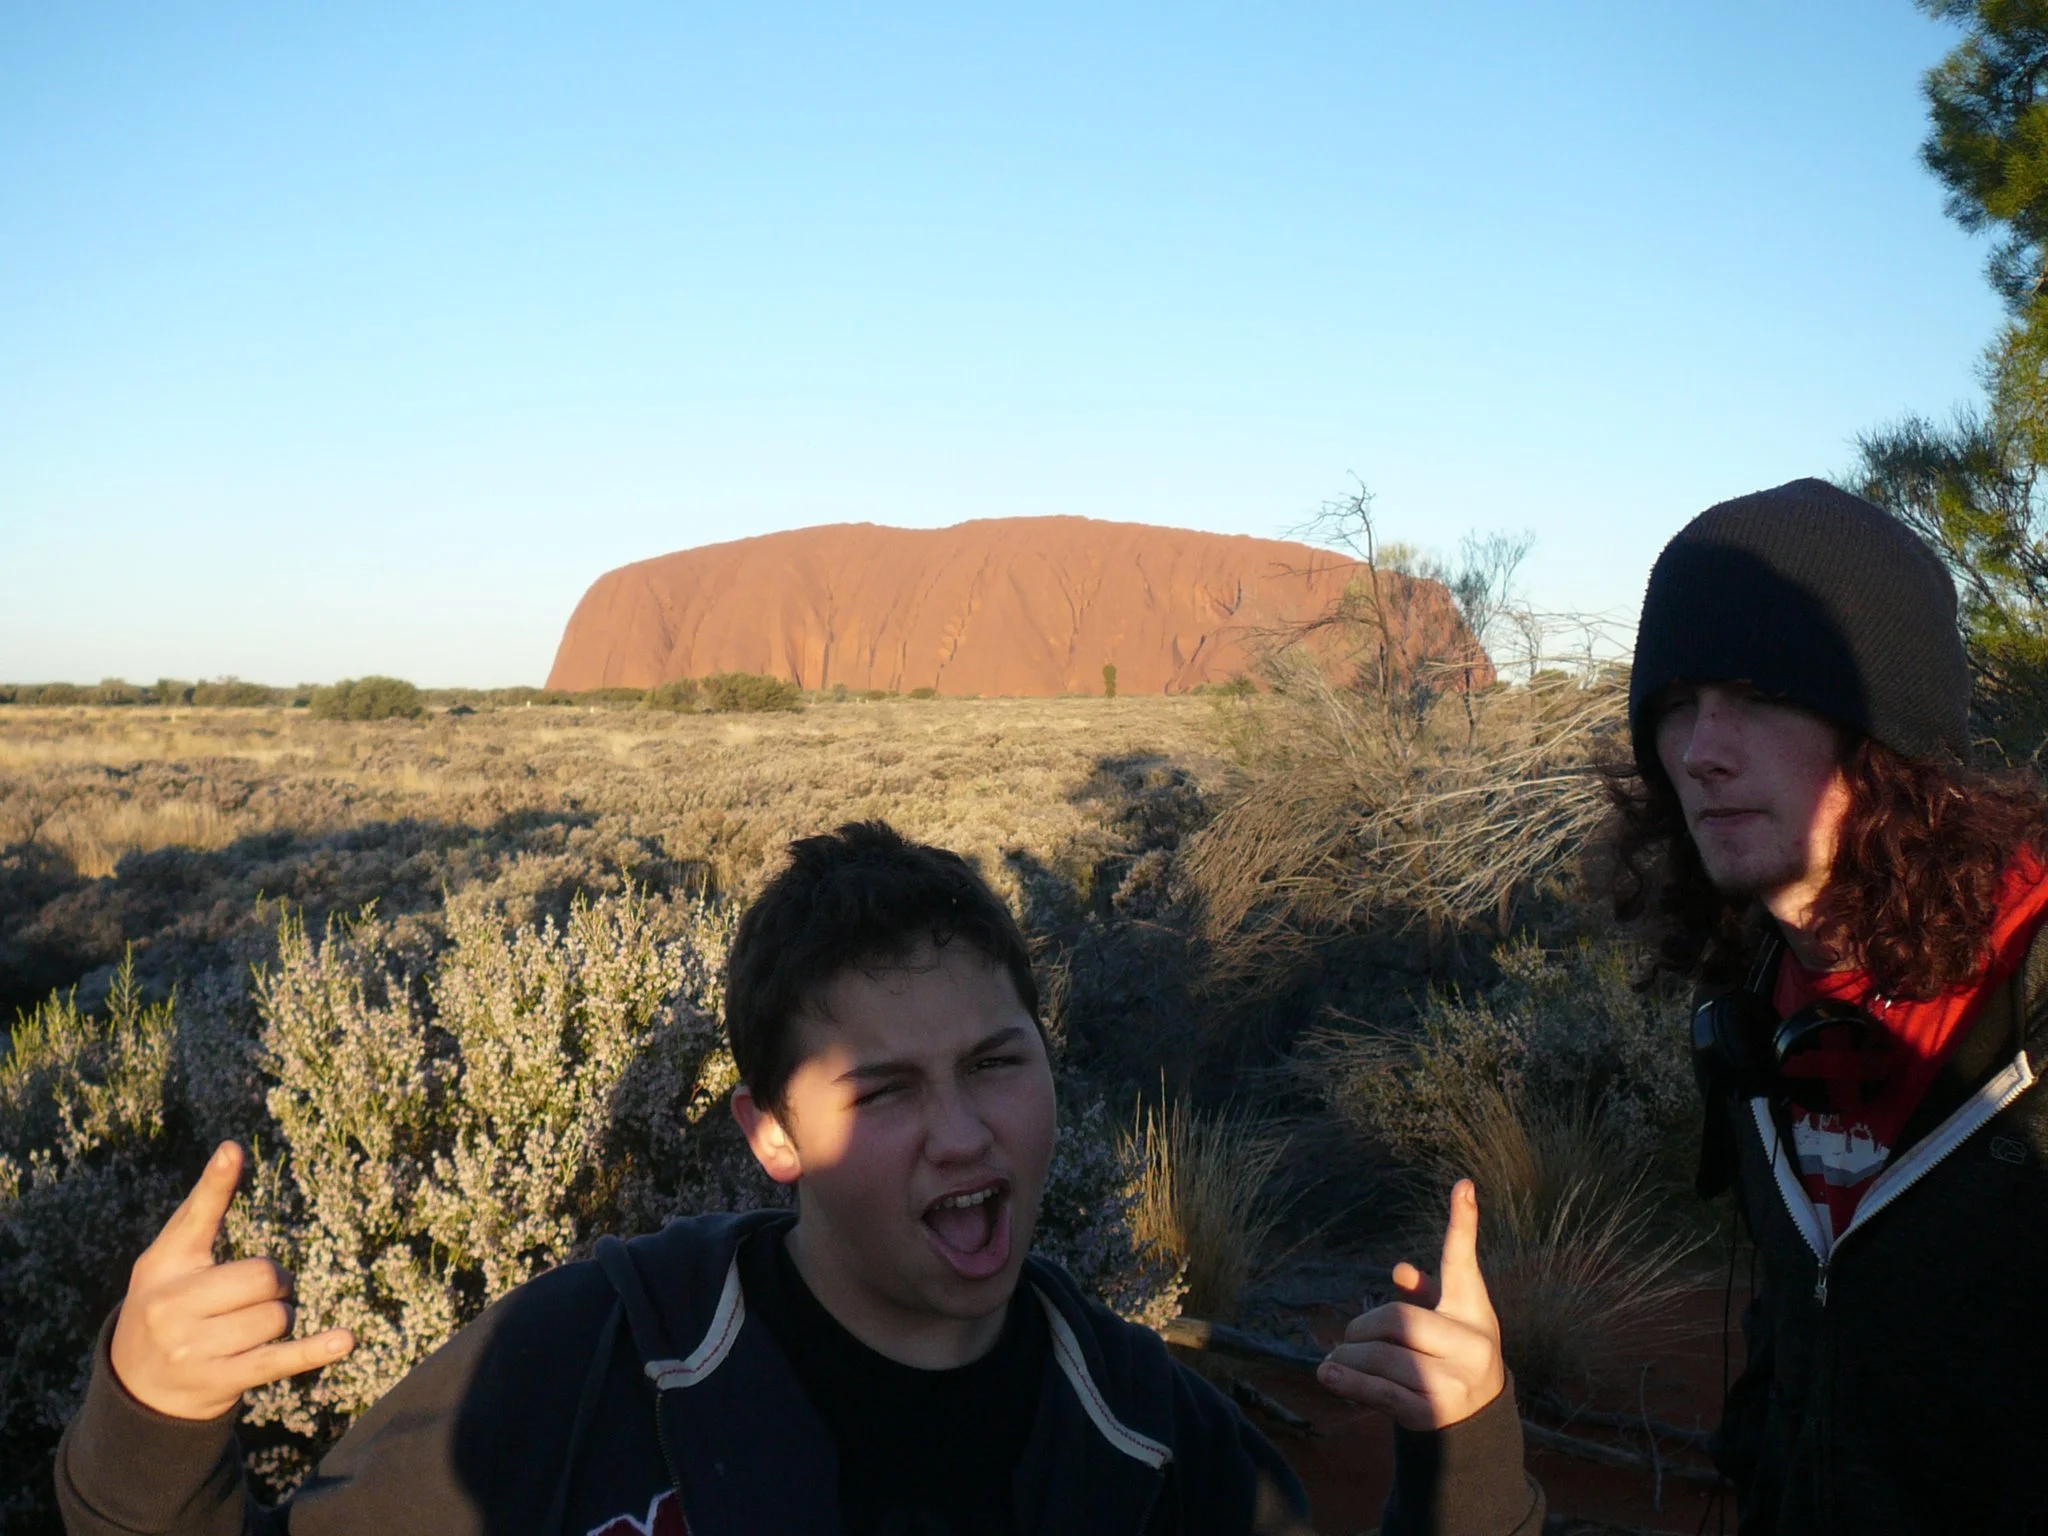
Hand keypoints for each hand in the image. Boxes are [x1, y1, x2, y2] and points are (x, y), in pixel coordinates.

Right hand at [109, 1141, 353, 1420]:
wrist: (135, 1386)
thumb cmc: (166, 1304)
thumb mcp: (168, 1260)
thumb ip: (201, 1211)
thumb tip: (231, 1149)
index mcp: (163, 1266)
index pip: (195, 1219)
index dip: (215, 1184)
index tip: (232, 1151)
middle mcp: (172, 1306)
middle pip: (263, 1276)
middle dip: (277, 1282)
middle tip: (261, 1293)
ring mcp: (194, 1347)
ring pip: (277, 1317)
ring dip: (279, 1319)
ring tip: (250, 1328)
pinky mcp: (220, 1380)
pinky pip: (278, 1360)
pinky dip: (314, 1351)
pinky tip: (344, 1341)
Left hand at [1317, 1178, 1505, 1429]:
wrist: (1477, 1421)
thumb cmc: (1450, 1355)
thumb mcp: (1446, 1321)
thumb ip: (1424, 1293)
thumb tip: (1400, 1270)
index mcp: (1473, 1311)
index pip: (1463, 1263)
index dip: (1463, 1224)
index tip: (1463, 1184)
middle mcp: (1472, 1344)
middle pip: (1397, 1320)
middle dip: (1362, 1328)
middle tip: (1348, 1337)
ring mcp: (1456, 1381)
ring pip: (1382, 1357)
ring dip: (1349, 1357)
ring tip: (1336, 1360)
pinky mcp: (1434, 1412)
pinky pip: (1380, 1391)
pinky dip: (1349, 1382)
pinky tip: (1327, 1375)